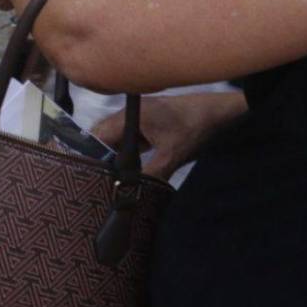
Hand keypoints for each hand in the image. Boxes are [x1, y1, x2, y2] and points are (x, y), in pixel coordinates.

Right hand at [92, 91, 247, 179]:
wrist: (215, 112)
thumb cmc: (192, 128)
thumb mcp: (172, 155)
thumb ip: (151, 174)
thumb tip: (133, 194)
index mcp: (128, 116)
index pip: (98, 136)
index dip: (92, 156)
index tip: (91, 175)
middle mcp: (126, 113)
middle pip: (102, 135)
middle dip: (100, 156)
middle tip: (99, 178)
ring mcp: (135, 117)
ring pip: (115, 137)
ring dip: (113, 154)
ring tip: (111, 175)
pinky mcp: (145, 122)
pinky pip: (127, 137)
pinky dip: (125, 150)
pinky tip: (127, 166)